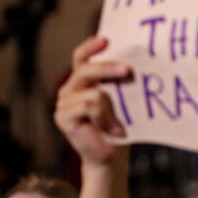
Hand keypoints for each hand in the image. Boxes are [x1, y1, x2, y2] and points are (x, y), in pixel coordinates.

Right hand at [54, 36, 130, 167]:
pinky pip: (89, 105)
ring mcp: (64, 102)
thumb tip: (134, 66)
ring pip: (93, 92)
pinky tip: (112, 130)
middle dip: (108, 68)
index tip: (106, 39)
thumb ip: (120, 84)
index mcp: (83, 82)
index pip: (82, 57)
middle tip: (128, 71)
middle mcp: (70, 88)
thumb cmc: (120, 130)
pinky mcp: (62, 116)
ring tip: (118, 126)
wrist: (111, 159)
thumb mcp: (122, 102)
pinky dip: (105, 118)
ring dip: (111, 109)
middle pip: (86, 69)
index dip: (91, 47)